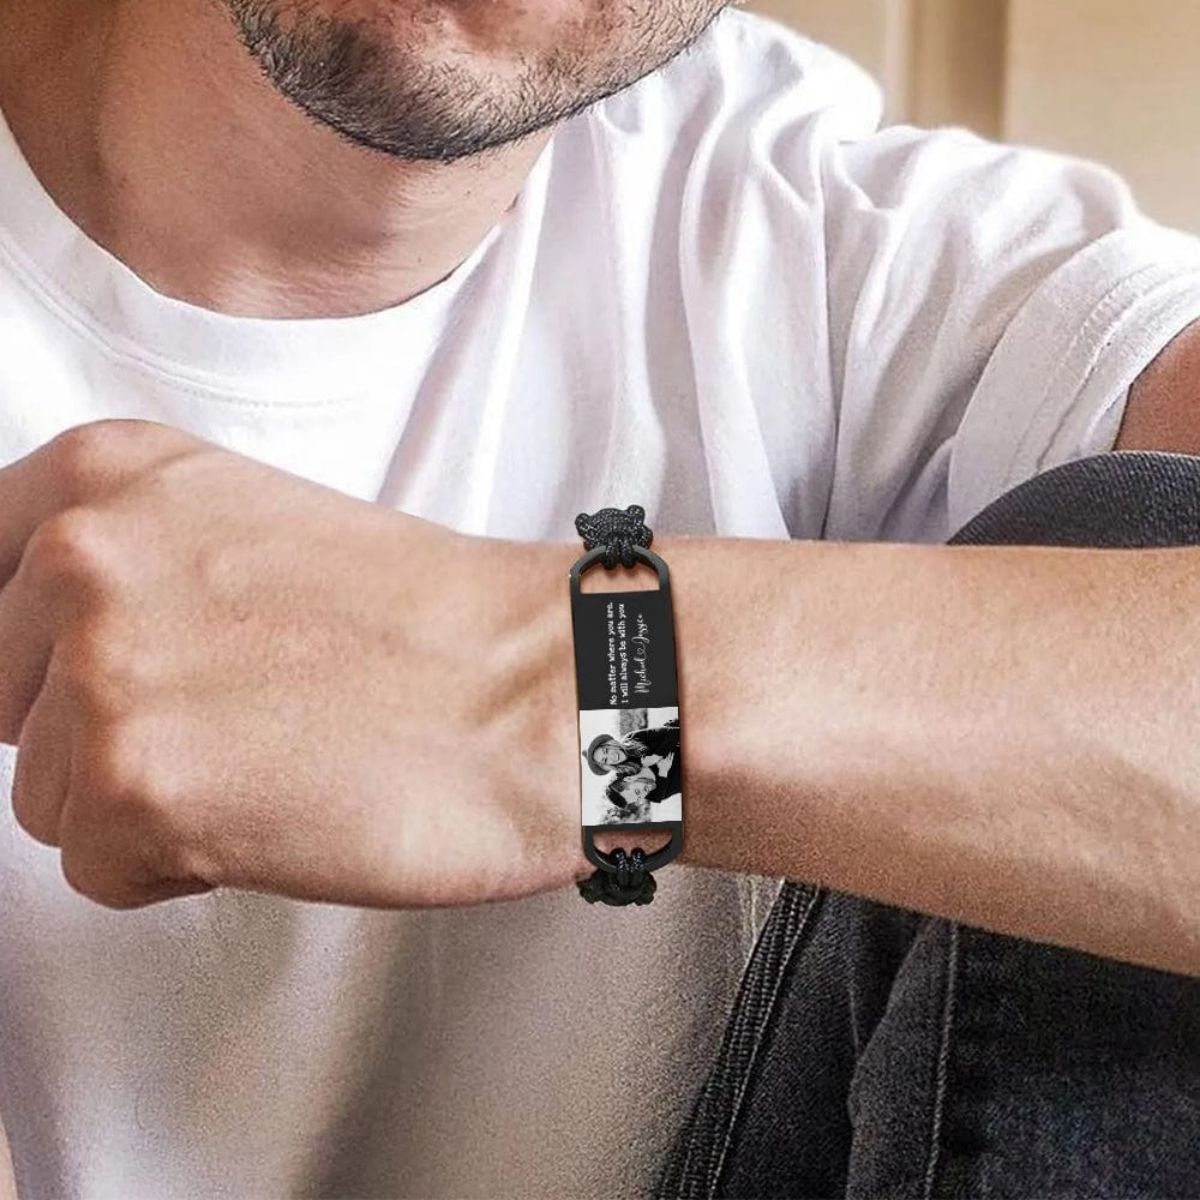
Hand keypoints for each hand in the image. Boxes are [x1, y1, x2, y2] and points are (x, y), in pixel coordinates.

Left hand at [1, 420, 583, 908]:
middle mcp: (83, 557)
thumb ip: (133, 567)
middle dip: (94, 731)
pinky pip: (104, 870)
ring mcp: (100, 673)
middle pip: (3, 697)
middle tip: (227, 722)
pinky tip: (283, 813)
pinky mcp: (134, 791)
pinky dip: (184, 868)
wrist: (542, 685)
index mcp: (113, 475)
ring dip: (150, 803)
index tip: (87, 678)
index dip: (32, 649)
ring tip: (274, 764)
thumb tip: (51, 653)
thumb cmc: (436, 624)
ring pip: (49, 795)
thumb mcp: (251, 530)